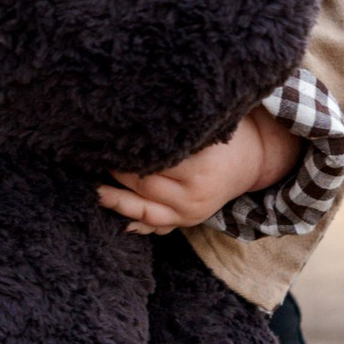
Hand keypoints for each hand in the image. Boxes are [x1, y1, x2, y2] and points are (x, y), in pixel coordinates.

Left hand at [99, 108, 298, 236]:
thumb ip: (173, 128)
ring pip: (144, 211)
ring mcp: (190, 214)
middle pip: (143, 185)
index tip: (103, 139)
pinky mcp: (187, 222)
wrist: (252, 161)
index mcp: (199, 169)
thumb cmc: (225, 135)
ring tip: (93, 188)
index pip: (151, 163)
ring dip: (115, 200)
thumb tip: (130, 116)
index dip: (125, 152)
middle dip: (115, 170)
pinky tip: (111, 210)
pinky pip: (154, 226)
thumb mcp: (206, 126)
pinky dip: (132, 220)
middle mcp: (194, 196)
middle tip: (91, 154)